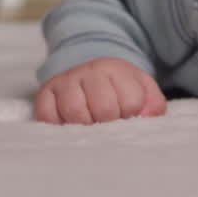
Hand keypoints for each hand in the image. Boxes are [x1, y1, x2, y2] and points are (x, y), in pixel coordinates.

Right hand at [35, 57, 166, 124]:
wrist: (87, 72)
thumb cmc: (118, 89)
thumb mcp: (142, 90)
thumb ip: (153, 104)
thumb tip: (146, 117)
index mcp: (116, 69)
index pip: (131, 101)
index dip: (133, 115)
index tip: (128, 116)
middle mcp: (89, 71)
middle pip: (104, 107)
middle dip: (110, 123)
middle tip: (109, 125)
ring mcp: (65, 82)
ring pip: (75, 111)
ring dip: (86, 127)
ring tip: (91, 127)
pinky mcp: (45, 94)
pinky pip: (47, 115)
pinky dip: (59, 126)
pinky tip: (70, 126)